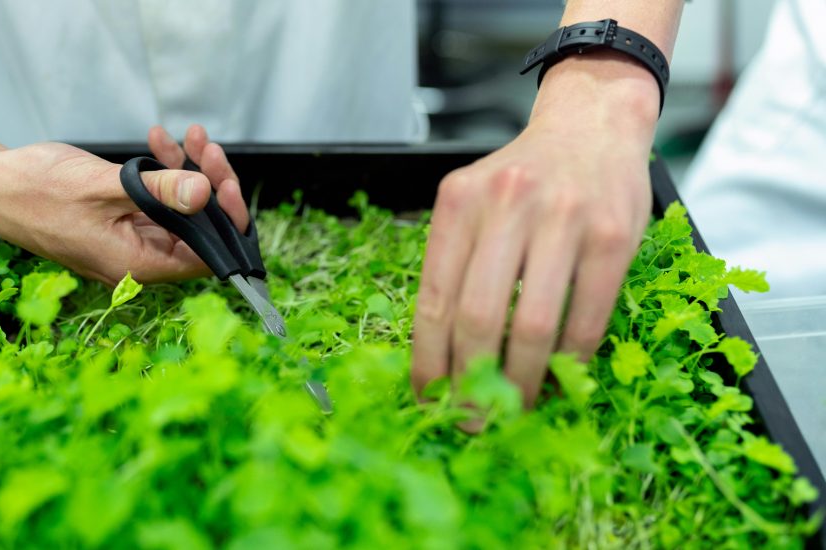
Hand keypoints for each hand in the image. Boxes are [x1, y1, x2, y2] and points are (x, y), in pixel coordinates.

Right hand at [0, 124, 246, 284]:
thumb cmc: (35, 190)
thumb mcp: (104, 185)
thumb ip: (159, 191)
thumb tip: (205, 194)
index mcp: (136, 264)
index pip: (205, 256)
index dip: (224, 222)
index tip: (225, 183)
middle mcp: (137, 259)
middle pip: (197, 230)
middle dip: (208, 185)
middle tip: (206, 147)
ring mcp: (128, 240)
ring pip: (179, 211)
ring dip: (187, 172)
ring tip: (188, 136)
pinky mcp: (120, 221)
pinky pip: (155, 201)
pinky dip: (162, 173)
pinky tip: (159, 141)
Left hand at [411, 55, 657, 407]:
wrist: (591, 123)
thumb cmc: (524, 177)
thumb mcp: (474, 202)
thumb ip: (457, 262)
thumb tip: (441, 355)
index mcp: (459, 201)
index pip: (434, 298)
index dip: (428, 360)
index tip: (428, 398)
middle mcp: (506, 205)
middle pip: (479, 318)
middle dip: (471, 381)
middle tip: (471, 417)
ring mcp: (563, 218)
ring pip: (534, 325)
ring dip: (521, 381)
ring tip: (513, 409)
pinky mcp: (613, 235)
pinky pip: (586, 316)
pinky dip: (569, 359)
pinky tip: (558, 377)